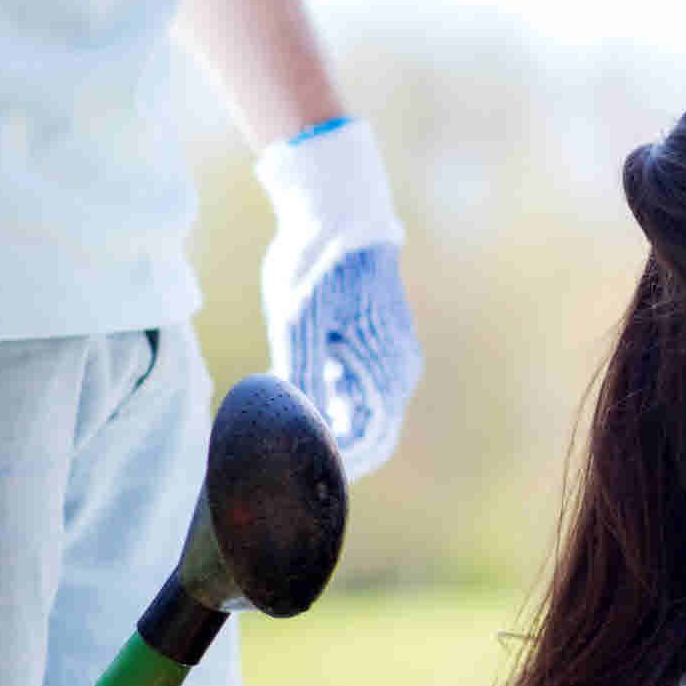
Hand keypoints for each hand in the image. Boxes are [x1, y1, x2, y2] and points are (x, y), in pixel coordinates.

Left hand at [255, 118, 423, 480]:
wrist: (342, 210)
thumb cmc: (318, 263)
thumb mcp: (298, 322)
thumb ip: (300, 380)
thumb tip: (296, 431)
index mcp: (385, 370)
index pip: (369, 441)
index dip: (335, 465)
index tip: (296, 476)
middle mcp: (398, 370)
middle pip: (372, 434)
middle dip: (335, 454)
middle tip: (287, 466)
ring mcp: (394, 356)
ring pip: (367, 413)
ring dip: (334, 428)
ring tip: (288, 433)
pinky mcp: (381, 342)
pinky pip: (364, 390)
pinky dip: (337, 403)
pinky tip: (304, 398)